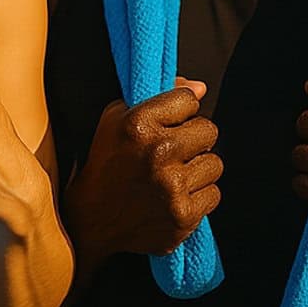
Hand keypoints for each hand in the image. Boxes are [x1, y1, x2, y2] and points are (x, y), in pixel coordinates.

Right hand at [64, 79, 220, 261]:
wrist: (92, 219)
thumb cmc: (107, 163)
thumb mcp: (116, 118)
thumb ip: (159, 94)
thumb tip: (200, 88)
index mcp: (138, 123)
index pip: (189, 100)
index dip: (180, 111)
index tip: (167, 124)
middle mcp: (157, 152)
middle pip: (209, 130)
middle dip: (193, 140)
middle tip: (172, 152)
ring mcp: (172, 186)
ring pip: (215, 164)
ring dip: (197, 170)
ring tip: (172, 176)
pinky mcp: (183, 215)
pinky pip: (214, 194)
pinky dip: (198, 197)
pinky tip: (174, 197)